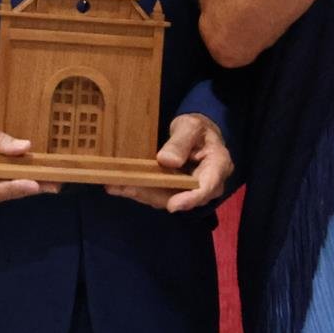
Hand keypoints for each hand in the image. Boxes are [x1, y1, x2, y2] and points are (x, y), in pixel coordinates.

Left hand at [108, 113, 232, 212]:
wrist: (196, 136)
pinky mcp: (173, 193)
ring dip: (140, 193)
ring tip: (115, 185)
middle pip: (181, 197)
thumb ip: (181, 142)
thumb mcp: (191, 126)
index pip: (207, 187)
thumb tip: (167, 161)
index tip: (173, 205)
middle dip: (153, 195)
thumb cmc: (198, 129)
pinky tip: (116, 185)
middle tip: (128, 188)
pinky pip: (156, 195)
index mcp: (218, 166)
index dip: (190, 198)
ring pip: (164, 199)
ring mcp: (188, 192)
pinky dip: (137, 190)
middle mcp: (205, 185)